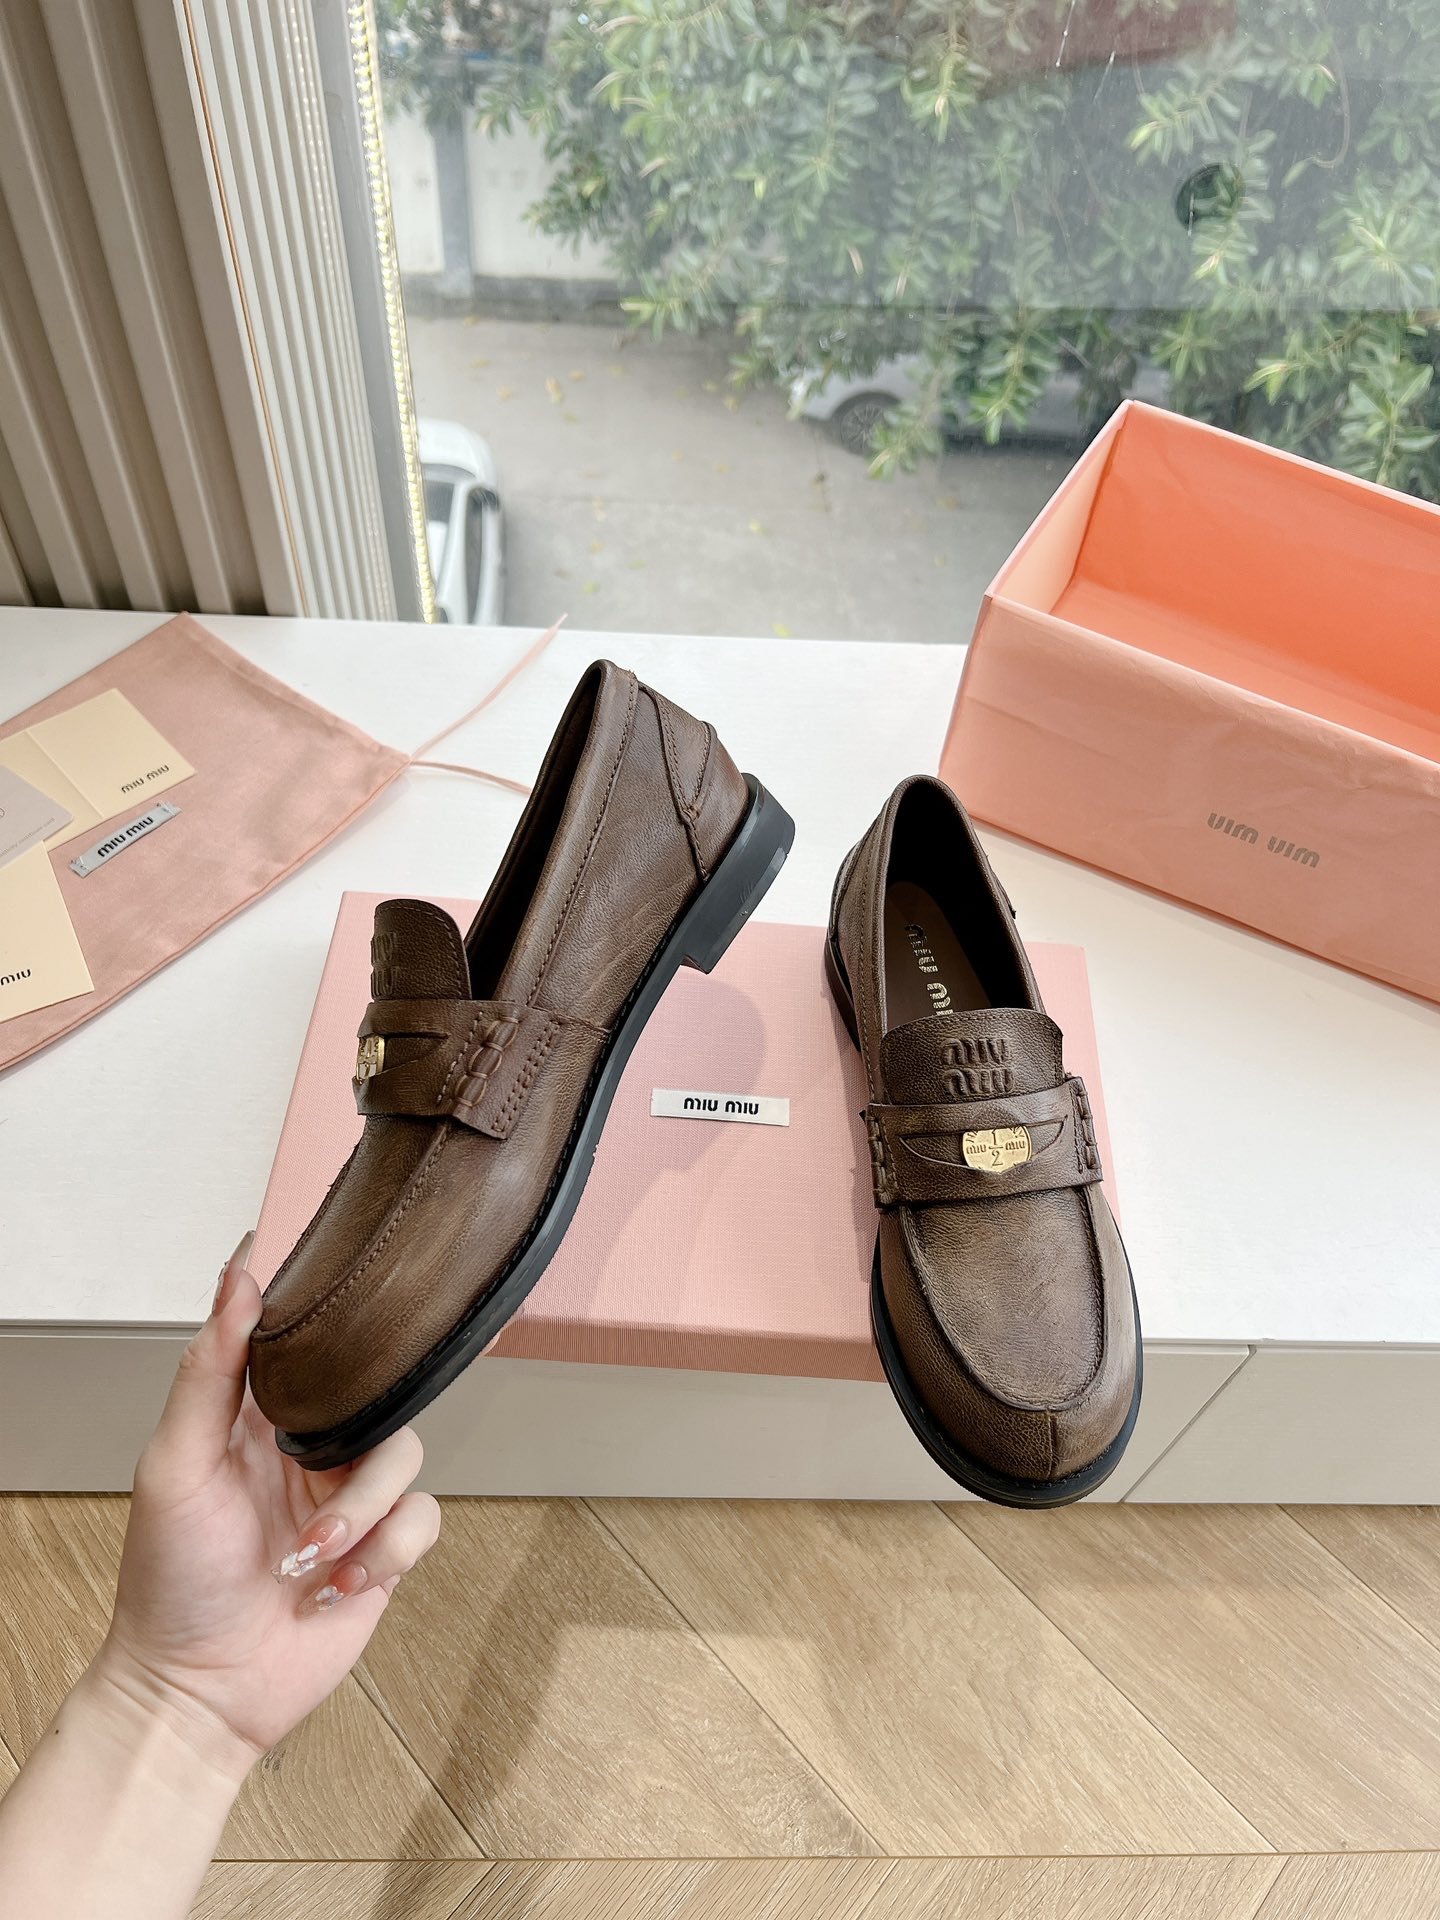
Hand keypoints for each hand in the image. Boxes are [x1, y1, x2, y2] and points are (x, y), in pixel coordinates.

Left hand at [94, 1236, 441, 1771]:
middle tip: (313, 1473)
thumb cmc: (170, 1581)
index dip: (332, 1327)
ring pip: (405, 1456)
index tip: (347, 1300)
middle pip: (377, 1396)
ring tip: (310, 1559)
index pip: (312, 1343)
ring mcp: (350, 1499)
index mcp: (260, 1417)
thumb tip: (237, 1277)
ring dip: (362, 1512)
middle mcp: (312, 1450)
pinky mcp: (383, 1551)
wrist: (200, 1692)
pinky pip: (423, 1519)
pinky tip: (336, 1586)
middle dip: (352, 1445)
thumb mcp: (176, 1463)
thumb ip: (210, 1370)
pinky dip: (385, 1552)